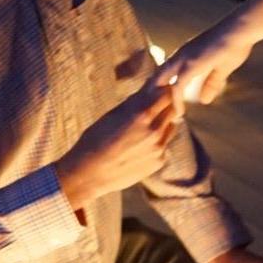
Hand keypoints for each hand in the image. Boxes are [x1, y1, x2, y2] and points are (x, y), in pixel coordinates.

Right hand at [55, 79, 181, 210]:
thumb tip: (150, 88)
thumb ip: (135, 102)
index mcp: (142, 115)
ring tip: (143, 129)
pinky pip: (164, 145)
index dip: (163, 90)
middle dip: (165, 106)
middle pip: (173, 109)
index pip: (167, 94)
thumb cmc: (95, 140)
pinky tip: (138, 148)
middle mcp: (155, 131)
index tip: (158, 90)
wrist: (89, 174)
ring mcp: (159, 148)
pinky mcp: (159, 162)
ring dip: (162, 123)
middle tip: (153, 106)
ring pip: (171, 127)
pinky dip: (156, 142)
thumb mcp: (112, 115)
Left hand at [155, 13, 256, 106]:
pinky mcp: (190, 66)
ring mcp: (183, 60)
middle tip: (153, 115)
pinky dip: (176, 102)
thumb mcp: (221, 69)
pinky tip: (179, 113)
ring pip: (161, 84)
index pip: (164, 73)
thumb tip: (204, 100)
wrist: (240, 30)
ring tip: (163, 118)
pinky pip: (177, 88)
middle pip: (156, 79)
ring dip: (161, 102)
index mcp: (185, 55)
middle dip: (152, 97)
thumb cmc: (234, 45)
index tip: (161, 106)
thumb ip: (211, 84)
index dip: (160, 89)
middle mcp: (179, 56)